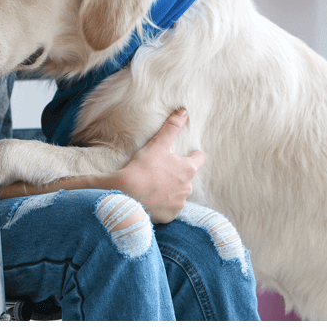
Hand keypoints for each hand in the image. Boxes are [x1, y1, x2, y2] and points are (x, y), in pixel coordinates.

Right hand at [111, 108, 206, 223]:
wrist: (127, 195)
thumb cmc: (142, 167)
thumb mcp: (157, 144)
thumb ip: (172, 127)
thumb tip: (184, 110)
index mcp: (187, 168)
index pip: (200, 159)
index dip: (194, 155)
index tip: (189, 154)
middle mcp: (188, 187)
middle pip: (187, 177)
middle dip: (177, 175)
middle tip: (160, 171)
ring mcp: (179, 203)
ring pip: (178, 194)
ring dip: (170, 190)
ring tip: (153, 186)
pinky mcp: (170, 216)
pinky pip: (169, 209)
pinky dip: (162, 204)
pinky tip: (150, 200)